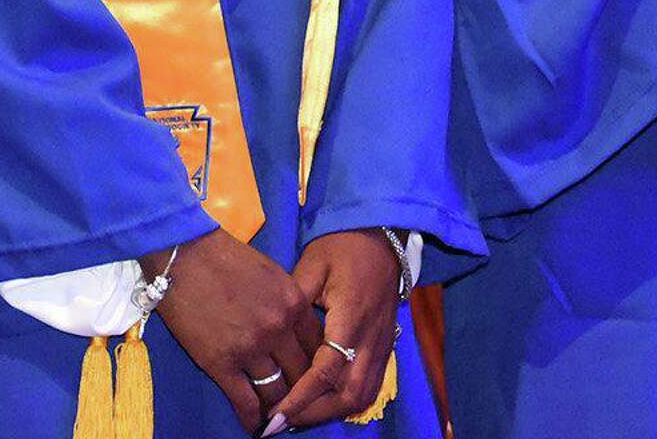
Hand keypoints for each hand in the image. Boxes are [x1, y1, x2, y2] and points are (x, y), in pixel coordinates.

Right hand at [149, 229, 320, 433]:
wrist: (182, 252)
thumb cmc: (224, 256)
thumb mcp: (271, 273)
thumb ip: (287, 304)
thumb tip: (295, 332)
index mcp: (294, 304)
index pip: (318, 349)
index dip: (317, 369)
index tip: (312, 380)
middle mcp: (278, 329)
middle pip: (302, 375)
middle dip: (302, 393)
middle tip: (299, 406)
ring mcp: (250, 348)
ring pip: (276, 392)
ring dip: (278, 409)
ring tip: (277, 418)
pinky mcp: (220, 362)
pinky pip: (244, 400)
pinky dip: (252, 417)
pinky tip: (254, 426)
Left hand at [269, 229, 401, 431]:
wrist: (382, 236)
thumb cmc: (342, 246)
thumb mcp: (311, 265)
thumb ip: (294, 301)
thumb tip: (271, 334)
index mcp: (351, 317)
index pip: (327, 371)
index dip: (301, 397)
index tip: (277, 413)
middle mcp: (371, 339)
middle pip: (349, 395)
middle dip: (315, 413)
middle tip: (282, 422)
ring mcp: (382, 345)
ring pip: (363, 396)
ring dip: (331, 411)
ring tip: (298, 417)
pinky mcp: (385, 347)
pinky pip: (370, 386)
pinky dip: (346, 402)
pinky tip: (321, 404)